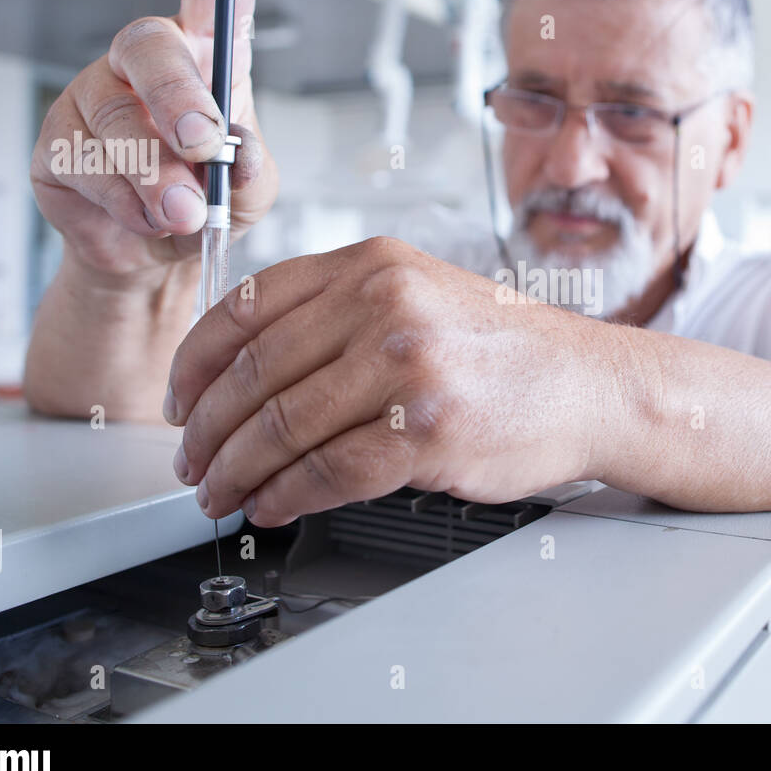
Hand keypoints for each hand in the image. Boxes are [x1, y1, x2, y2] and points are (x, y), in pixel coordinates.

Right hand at [28, 0, 277, 285]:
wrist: (156, 257)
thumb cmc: (209, 205)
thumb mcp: (251, 192)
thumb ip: (252, 171)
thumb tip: (236, 150)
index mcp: (204, 58)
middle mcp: (144, 65)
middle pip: (150, 48)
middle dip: (178, 96)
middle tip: (203, 143)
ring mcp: (93, 96)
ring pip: (118, 122)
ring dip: (158, 177)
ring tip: (183, 213)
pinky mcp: (56, 142)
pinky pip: (88, 167)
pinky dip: (127, 204)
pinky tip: (145, 218)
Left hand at [164, 237, 627, 525]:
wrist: (588, 386)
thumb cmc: (504, 349)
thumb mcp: (419, 296)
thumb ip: (339, 316)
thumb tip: (248, 374)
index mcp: (372, 265)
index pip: (246, 306)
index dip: (195, 363)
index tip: (181, 400)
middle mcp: (385, 305)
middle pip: (255, 373)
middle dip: (208, 430)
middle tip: (192, 462)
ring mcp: (408, 367)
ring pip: (283, 426)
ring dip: (236, 471)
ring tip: (220, 494)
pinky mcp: (428, 432)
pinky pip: (327, 473)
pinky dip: (285, 496)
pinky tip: (271, 506)